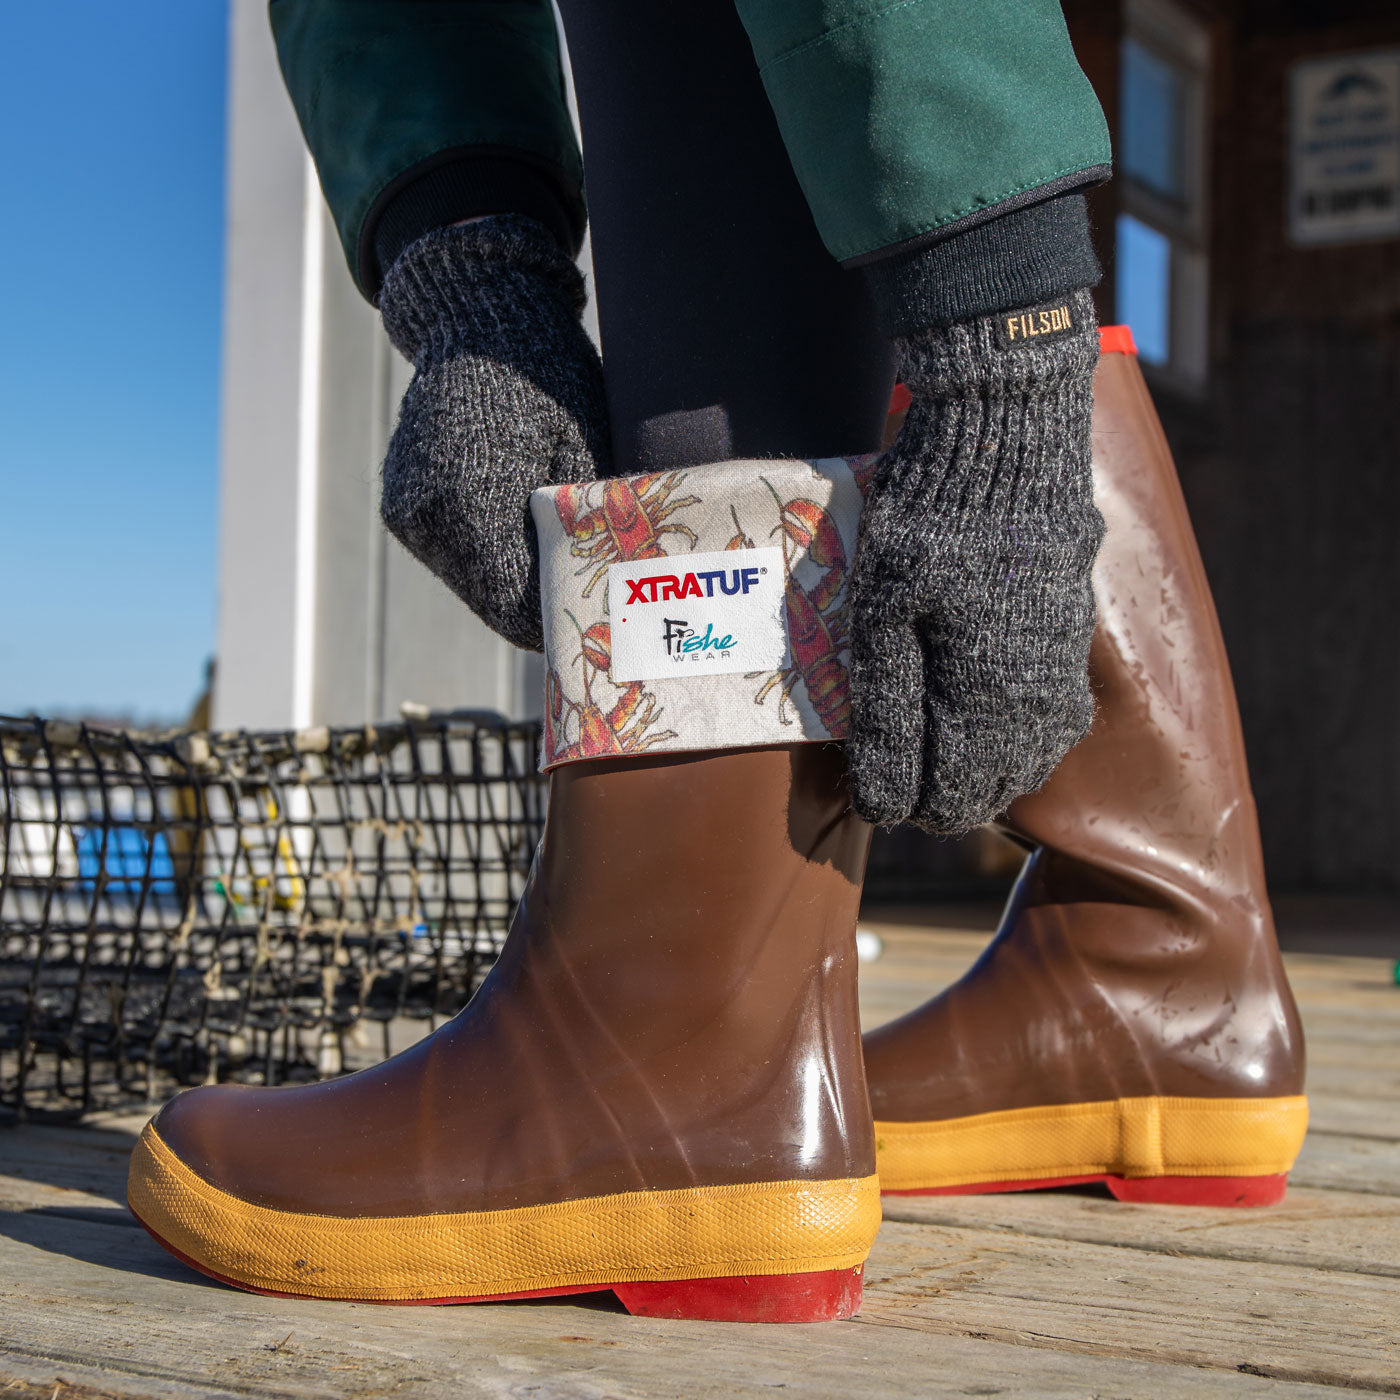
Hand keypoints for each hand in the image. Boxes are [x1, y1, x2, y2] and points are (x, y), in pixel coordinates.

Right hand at [378, 216, 609, 650]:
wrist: (479, 314)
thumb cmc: (547, 376)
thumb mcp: (583, 451)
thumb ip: (585, 527)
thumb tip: (603, 594)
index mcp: (467, 502)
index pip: (512, 604)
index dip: (558, 619)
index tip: (602, 617)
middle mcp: (424, 515)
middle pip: (491, 600)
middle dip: (540, 604)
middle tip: (593, 596)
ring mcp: (407, 510)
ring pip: (472, 581)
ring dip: (515, 581)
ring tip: (563, 557)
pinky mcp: (402, 503)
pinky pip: (455, 552)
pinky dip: (492, 552)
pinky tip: (527, 528)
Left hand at [847, 290, 1102, 831]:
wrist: (1009, 436)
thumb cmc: (930, 523)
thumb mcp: (884, 613)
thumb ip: (887, 709)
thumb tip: (884, 797)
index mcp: (988, 707)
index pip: (944, 800)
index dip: (896, 803)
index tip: (862, 783)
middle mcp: (1039, 706)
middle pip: (988, 791)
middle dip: (934, 793)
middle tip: (886, 764)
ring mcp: (1065, 674)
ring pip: (1024, 762)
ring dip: (974, 769)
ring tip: (924, 745)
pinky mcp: (1073, 642)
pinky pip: (1047, 723)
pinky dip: (1006, 735)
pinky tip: (975, 711)